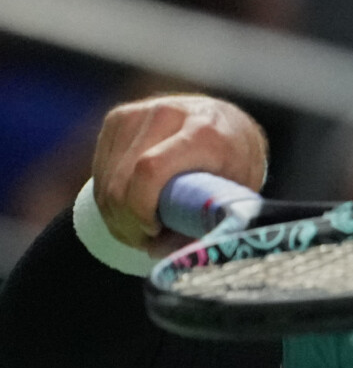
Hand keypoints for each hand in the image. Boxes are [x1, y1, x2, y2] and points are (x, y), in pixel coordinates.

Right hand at [91, 95, 267, 249]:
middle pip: (122, 180)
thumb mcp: (237, 191)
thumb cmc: (236, 162)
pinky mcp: (118, 118)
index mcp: (204, 131)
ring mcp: (138, 113)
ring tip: (141, 230)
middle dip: (126, 222)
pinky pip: (100, 170)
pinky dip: (108, 198)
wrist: (226, 121)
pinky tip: (129, 210)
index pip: (150, 170)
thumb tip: (161, 253)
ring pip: (106, 179)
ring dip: (114, 215)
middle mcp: (168, 115)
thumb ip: (206, 223)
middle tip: (145, 242)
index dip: (141, 208)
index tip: (153, 232)